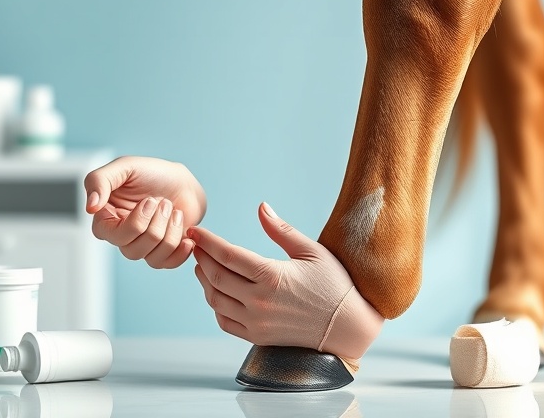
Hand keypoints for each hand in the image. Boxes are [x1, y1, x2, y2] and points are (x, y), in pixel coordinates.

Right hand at [84, 156, 206, 268]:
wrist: (183, 182)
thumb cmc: (152, 172)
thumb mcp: (124, 166)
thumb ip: (99, 180)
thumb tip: (91, 207)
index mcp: (106, 217)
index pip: (111, 235)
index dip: (135, 223)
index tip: (150, 200)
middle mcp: (121, 235)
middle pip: (132, 250)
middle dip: (156, 225)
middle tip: (164, 202)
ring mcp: (142, 246)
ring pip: (152, 258)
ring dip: (170, 231)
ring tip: (174, 210)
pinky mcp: (162, 253)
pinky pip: (167, 264)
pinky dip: (180, 250)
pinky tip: (187, 235)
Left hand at [190, 202, 382, 363]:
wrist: (348, 328)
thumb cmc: (335, 285)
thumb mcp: (311, 251)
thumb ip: (281, 230)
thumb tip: (261, 206)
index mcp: (271, 276)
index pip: (227, 255)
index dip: (207, 241)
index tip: (195, 231)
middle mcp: (260, 301)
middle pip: (216, 277)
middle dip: (201, 258)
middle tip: (195, 245)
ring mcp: (257, 322)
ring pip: (216, 300)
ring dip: (204, 281)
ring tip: (201, 266)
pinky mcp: (258, 338)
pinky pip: (225, 322)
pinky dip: (215, 306)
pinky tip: (215, 292)